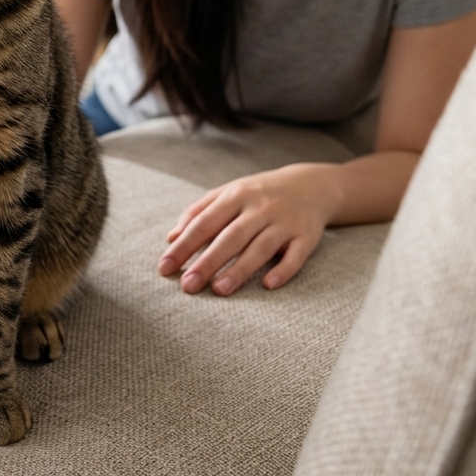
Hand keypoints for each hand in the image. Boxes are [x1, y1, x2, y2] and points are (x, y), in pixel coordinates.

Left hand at [157, 163, 340, 295]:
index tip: (165, 267)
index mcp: (235, 196)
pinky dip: (283, 270)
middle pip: (230, 236)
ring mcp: (284, 222)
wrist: (311, 185)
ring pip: (260, 247)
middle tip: (187, 285)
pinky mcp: (306, 236)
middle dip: (207, 261)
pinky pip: (295, 256)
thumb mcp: (228, 194)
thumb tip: (171, 238)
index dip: (184, 245)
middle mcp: (259, 207)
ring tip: (219, 290)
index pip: (204, 222)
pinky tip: (268, 285)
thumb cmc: (258, 194)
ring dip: (240, 269)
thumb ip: (199, 213)